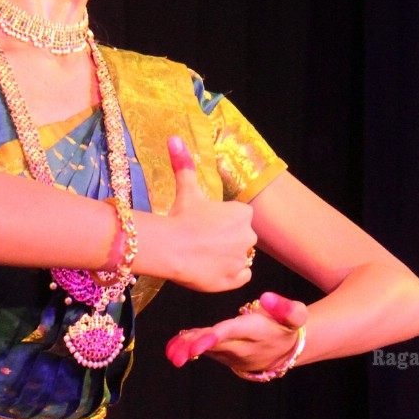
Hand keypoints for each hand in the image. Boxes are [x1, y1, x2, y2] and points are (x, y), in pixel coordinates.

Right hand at [161, 135, 255, 292]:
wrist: (170, 248)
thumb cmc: (180, 217)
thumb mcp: (186, 188)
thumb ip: (184, 164)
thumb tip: (174, 138)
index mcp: (243, 214)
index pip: (238, 218)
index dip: (221, 221)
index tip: (205, 223)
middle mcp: (248, 236)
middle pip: (241, 237)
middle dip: (226, 239)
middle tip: (202, 240)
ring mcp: (242, 260)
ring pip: (240, 257)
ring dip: (227, 256)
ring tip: (205, 255)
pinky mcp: (234, 280)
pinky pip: (241, 276)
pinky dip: (230, 274)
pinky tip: (213, 268)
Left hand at [166, 291, 309, 372]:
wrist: (286, 350)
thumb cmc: (286, 326)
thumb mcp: (297, 315)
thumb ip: (286, 307)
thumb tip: (266, 297)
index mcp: (257, 332)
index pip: (234, 333)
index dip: (215, 337)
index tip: (198, 343)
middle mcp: (243, 346)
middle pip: (216, 345)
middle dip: (195, 347)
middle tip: (174, 352)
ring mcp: (232, 354)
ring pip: (208, 349)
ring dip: (189, 348)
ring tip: (171, 349)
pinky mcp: (225, 355)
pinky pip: (206, 351)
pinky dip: (191, 348)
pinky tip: (175, 346)